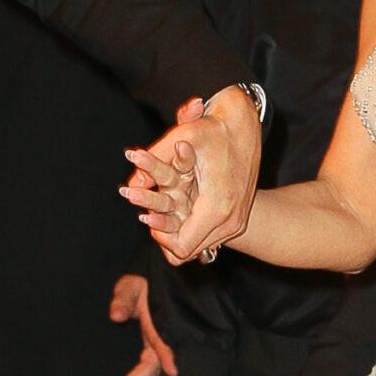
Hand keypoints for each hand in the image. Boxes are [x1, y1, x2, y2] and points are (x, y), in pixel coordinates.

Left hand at [107, 271, 179, 375]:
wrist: (161, 271)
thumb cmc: (145, 277)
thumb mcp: (133, 284)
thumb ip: (124, 299)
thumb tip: (116, 315)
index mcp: (158, 329)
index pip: (153, 358)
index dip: (145, 374)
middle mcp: (164, 341)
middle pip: (154, 372)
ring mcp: (163, 344)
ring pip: (157, 375)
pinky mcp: (159, 345)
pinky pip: (156, 370)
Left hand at [126, 86, 259, 264]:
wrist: (245, 125)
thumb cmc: (212, 130)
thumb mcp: (180, 141)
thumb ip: (152, 164)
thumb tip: (130, 184)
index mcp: (217, 207)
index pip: (182, 246)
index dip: (160, 237)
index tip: (147, 217)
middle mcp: (230, 220)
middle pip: (190, 251)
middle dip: (167, 235)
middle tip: (149, 215)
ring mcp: (237, 222)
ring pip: (200, 246)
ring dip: (180, 231)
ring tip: (161, 212)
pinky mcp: (238, 218)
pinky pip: (210, 236)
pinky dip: (193, 227)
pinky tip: (180, 208)